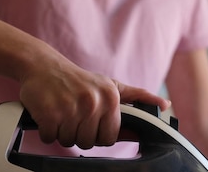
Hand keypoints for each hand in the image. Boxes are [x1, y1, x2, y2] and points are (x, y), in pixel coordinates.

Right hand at [19, 61, 169, 149]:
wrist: (43, 65)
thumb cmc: (78, 79)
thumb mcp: (111, 85)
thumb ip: (138, 97)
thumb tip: (165, 105)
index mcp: (111, 97)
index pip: (110, 138)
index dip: (98, 133)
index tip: (90, 120)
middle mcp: (93, 102)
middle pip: (88, 142)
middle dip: (78, 133)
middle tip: (73, 115)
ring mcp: (71, 109)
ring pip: (68, 141)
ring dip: (62, 131)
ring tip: (61, 112)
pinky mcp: (50, 114)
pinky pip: (49, 138)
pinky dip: (46, 130)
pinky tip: (48, 113)